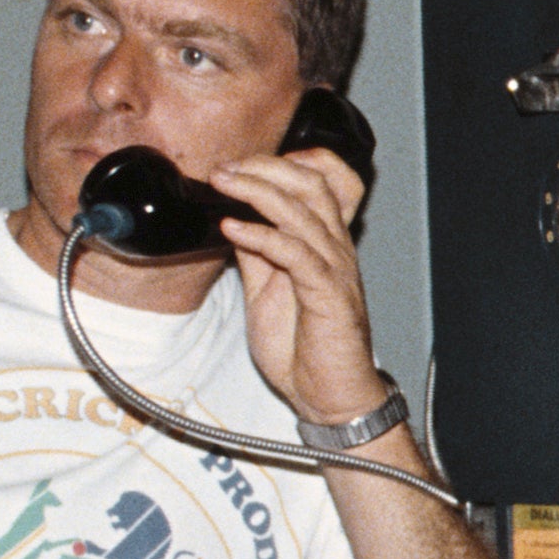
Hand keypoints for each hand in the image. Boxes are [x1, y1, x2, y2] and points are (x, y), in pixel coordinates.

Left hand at [215, 140, 388, 428]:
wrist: (329, 396)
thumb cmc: (306, 349)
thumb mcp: (268, 291)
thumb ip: (256, 254)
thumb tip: (232, 221)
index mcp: (324, 243)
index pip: (323, 180)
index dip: (287, 162)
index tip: (242, 164)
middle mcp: (335, 248)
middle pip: (311, 182)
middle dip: (264, 166)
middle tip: (225, 167)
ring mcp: (334, 268)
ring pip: (303, 209)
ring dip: (258, 190)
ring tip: (224, 183)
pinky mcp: (328, 294)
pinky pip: (295, 252)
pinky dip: (261, 235)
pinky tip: (232, 228)